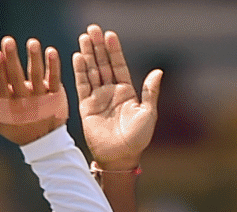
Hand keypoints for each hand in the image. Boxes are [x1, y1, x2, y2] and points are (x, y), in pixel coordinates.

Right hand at [0, 35, 67, 145]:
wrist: (44, 141)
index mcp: (7, 104)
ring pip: (36, 76)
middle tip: (8, 41)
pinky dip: (53, 66)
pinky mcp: (56, 96)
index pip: (1, 84)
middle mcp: (24, 100)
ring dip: (34, 58)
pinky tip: (51, 52)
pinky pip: (55, 79)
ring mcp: (41, 98)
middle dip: (12, 59)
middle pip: (16, 77)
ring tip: (32, 42)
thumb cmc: (16, 128)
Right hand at [73, 24, 161, 170]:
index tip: (110, 34)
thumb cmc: (138, 138)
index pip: (119, 65)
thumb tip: (158, 71)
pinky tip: (78, 57)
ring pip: (91, 71)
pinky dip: (79, 71)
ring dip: (88, 54)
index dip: (114, 50)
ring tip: (84, 37)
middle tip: (92, 28)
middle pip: (103, 64)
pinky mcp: (86, 106)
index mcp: (127, 91)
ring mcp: (98, 98)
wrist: (120, 157)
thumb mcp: (148, 113)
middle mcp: (111, 91)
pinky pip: (82, 85)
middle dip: (98, 47)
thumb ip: (150, 92)